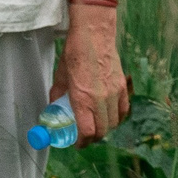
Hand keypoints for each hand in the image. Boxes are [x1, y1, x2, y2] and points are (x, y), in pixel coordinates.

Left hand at [53, 9, 131, 144]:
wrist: (94, 34)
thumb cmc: (75, 53)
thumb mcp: (60, 77)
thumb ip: (58, 95)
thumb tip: (54, 108)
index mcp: (82, 98)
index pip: (87, 132)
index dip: (82, 142)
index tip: (77, 143)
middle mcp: (100, 99)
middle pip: (102, 131)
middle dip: (93, 137)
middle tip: (85, 136)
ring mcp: (114, 93)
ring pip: (114, 122)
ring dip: (105, 128)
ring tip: (97, 124)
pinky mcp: (122, 85)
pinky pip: (123, 109)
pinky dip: (117, 116)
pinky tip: (110, 115)